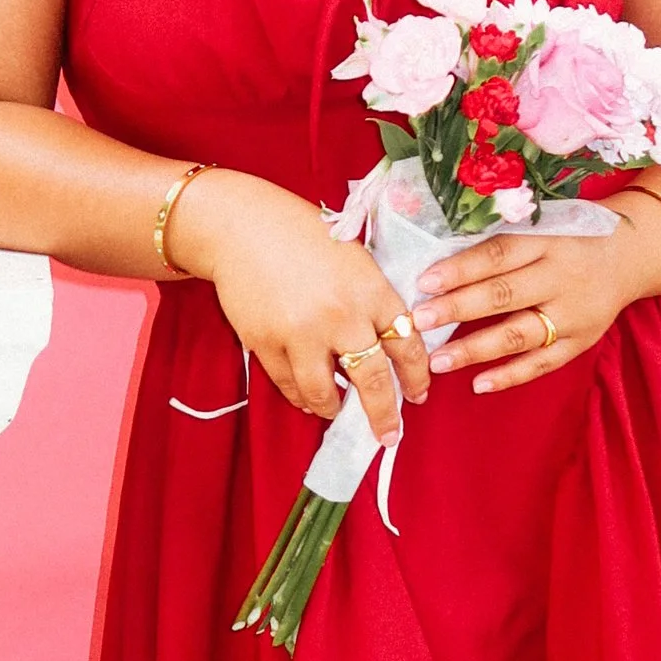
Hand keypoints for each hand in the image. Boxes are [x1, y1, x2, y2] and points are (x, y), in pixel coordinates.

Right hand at [169, 172, 433, 434]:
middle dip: (384, 414)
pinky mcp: (265, 344)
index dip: (417, 377)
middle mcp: (341, 316)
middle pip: (373, 381)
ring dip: (333, 408)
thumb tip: (389, 347)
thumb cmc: (302, 236)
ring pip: (325, 394)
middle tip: (388, 434)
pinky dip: (302, 396)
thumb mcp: (354, 260)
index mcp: (371, 290)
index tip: (418, 394)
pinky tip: (308, 395)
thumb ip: (373, 300)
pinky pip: (289, 386)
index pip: (408, 345)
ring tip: (336, 409)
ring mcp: (301, 334)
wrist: (242, 226)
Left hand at [414, 203, 660, 393]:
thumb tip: (440, 262)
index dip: (461, 269)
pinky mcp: (581, 342)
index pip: (498, 255)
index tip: (423, 281)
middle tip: (419, 321)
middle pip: (504, 295)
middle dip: (458, 309)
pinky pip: (543, 363)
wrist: (630, 256)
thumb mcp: (544, 226)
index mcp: (548, 241)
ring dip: (475, 349)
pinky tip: (478, 384)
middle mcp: (561, 278)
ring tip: (437, 362)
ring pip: (519, 334)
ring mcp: (573, 314)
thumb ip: (502, 243)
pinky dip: (510, 375)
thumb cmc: (572, 238)